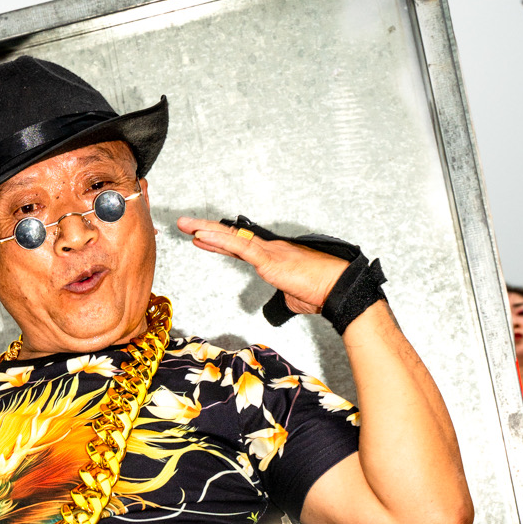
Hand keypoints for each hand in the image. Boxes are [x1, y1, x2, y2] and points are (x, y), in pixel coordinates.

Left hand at [176, 218, 349, 315]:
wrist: (337, 289)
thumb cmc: (321, 293)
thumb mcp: (294, 297)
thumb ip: (283, 295)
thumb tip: (282, 300)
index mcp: (273, 257)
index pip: (239, 248)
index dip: (219, 242)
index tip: (201, 237)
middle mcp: (269, 250)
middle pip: (231, 238)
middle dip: (206, 230)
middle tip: (185, 224)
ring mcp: (269, 253)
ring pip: (231, 238)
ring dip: (205, 231)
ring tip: (185, 225)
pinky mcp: (270, 259)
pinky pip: (239, 248)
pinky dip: (219, 241)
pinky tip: (202, 236)